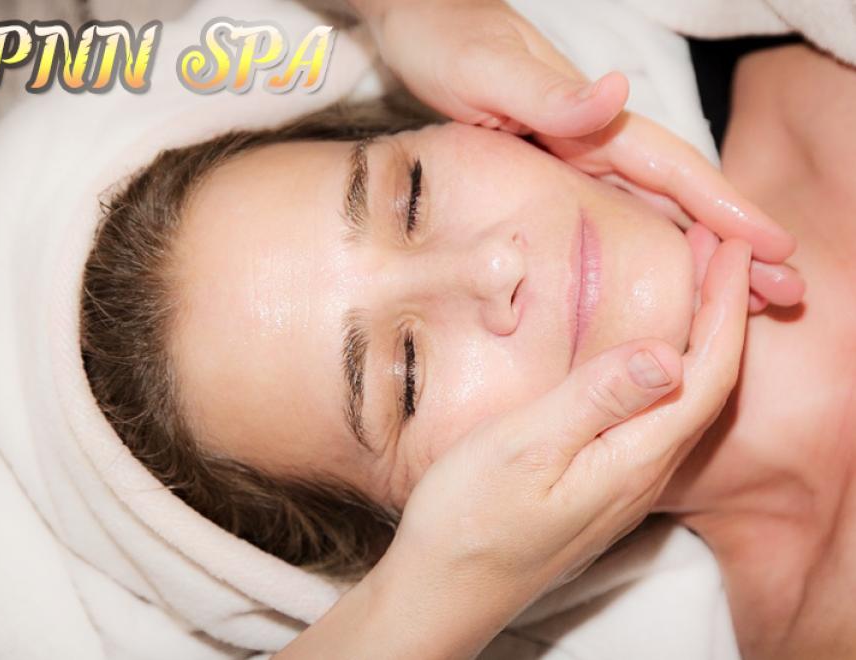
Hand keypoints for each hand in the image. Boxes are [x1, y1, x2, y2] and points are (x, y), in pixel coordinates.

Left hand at [351, 0, 803, 309]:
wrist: (416, 28)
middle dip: (732, 243)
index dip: (725, 209)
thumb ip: (549, 93)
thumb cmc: (446, 41)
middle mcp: (594, 140)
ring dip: (700, 251)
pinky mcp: (551, 171)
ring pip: (653, 210)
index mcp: (592, 120)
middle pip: (678, 197)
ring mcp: (576, 157)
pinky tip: (663, 273)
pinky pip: (611, 214)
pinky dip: (648, 243)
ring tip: (744, 297)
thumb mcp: (489, 71)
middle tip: (783, 291)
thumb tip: (617, 95)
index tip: (774, 246)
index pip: (673, 169)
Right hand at [377, 239, 751, 656]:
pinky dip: (664, 367)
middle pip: (706, 385)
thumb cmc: (473, 520)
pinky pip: (653, 415)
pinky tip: (646, 353)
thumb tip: (668, 355)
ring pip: (682, 400)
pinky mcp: (598, 483)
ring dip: (697, 337)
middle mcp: (641, 472)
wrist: (445, 589)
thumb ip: (596, 400)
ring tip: (694, 286)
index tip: (732, 248)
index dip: (726, 307)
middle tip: (718, 249)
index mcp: (634, 458)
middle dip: (720, 313)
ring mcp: (622, 481)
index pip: (707, 373)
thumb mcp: (528, 448)